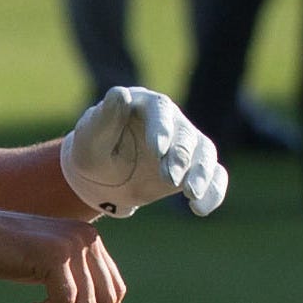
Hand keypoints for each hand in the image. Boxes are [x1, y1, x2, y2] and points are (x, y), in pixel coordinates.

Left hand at [61, 85, 227, 217]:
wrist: (102, 176)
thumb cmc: (93, 149)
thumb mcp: (89, 136)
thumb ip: (104, 118)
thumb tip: (120, 94)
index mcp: (146, 105)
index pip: (160, 111)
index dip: (162, 129)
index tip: (158, 150)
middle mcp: (172, 121)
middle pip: (185, 134)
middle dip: (180, 157)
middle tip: (171, 178)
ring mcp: (185, 144)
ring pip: (204, 153)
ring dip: (202, 174)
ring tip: (193, 194)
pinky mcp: (193, 169)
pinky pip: (213, 176)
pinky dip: (213, 191)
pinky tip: (201, 208)